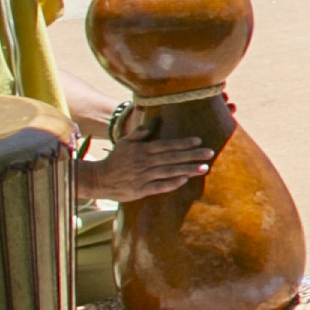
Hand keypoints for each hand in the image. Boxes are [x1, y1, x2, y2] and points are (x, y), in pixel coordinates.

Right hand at [81, 118, 214, 202]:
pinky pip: (159, 186)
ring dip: (187, 170)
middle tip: (209, 153)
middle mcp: (145, 162)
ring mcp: (144, 177)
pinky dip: (172, 183)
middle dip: (192, 155)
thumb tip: (155, 120)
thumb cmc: (115, 159)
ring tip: (204, 168)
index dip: (183, 143)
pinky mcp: (141, 190)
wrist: (99, 179)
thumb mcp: (126, 142)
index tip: (199, 141)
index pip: (166, 145)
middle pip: (172, 158)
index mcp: (143, 150)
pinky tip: (185, 181)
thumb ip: (141, 132)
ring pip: (169, 172)